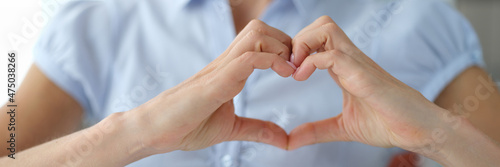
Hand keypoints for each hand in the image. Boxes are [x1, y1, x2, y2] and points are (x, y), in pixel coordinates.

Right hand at [129, 20, 295, 153]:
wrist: (156, 132)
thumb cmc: (187, 126)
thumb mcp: (231, 129)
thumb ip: (257, 130)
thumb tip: (283, 140)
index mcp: (231, 70)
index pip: (260, 40)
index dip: (284, 49)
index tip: (297, 71)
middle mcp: (227, 63)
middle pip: (260, 29)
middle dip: (286, 42)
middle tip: (297, 68)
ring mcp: (221, 69)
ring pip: (256, 35)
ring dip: (281, 48)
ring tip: (291, 71)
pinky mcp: (216, 81)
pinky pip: (248, 58)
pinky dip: (271, 61)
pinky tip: (283, 74)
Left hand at [288, 16, 450, 151]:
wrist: (417, 130)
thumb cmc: (387, 123)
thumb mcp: (342, 127)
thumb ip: (316, 130)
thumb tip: (290, 141)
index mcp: (345, 66)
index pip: (318, 37)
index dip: (298, 48)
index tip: (288, 71)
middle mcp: (350, 58)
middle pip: (321, 24)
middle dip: (298, 40)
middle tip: (290, 67)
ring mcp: (357, 63)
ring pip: (325, 29)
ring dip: (303, 45)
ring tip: (295, 71)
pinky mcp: (362, 74)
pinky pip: (332, 55)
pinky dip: (311, 62)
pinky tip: (302, 78)